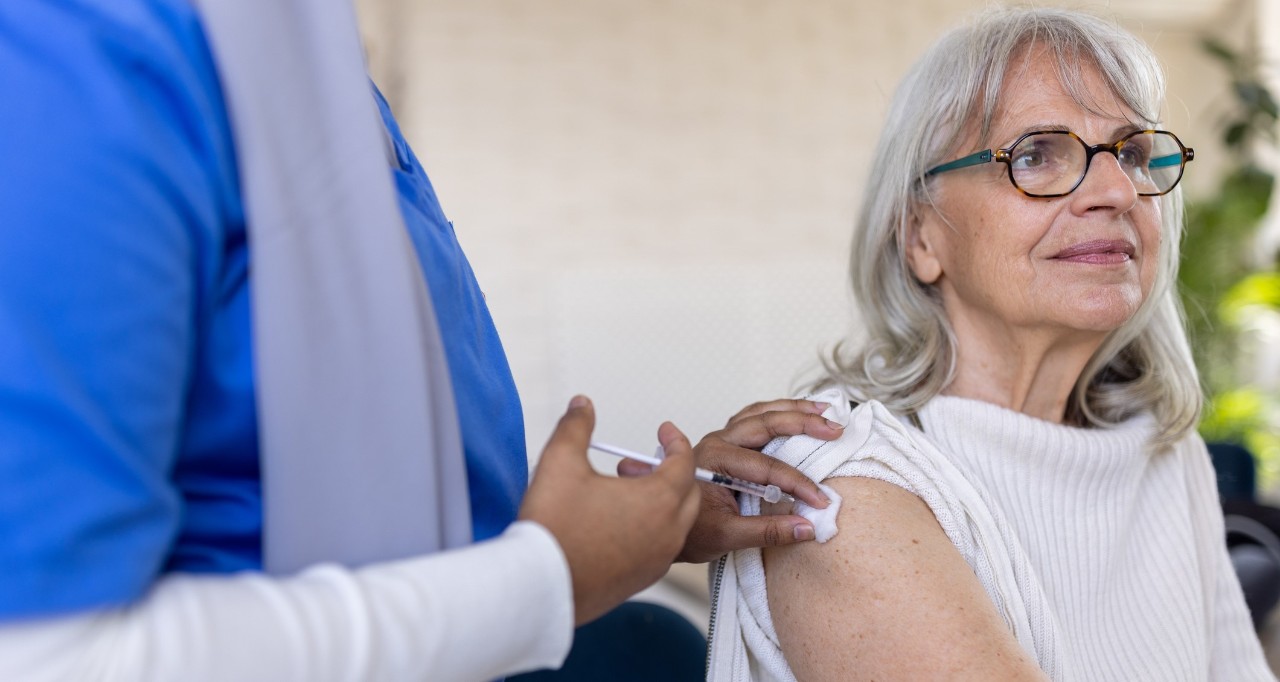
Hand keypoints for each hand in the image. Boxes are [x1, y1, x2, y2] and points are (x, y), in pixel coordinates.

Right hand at [518, 396, 700, 625]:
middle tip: (649, 461)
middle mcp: (667, 532)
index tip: (665, 431)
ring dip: (664, 503)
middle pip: (689, 494)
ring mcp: (658, 560)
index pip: (684, 462)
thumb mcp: (560, 462)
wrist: (540, 586)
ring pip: (678, 523)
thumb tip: (583, 404)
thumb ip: (576, 426)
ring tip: (630, 491)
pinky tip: (622, 524)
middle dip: (676, 472)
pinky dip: (654, 530)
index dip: (676, 441)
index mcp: (657, 500)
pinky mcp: (643, 579)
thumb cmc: (553, 528)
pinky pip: (662, 548)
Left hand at [619, 399, 841, 562]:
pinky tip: (798, 413)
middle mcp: (718, 441)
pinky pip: (755, 418)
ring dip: (793, 410)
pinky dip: (779, 412)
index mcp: (715, 460)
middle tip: (834, 429)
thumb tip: (807, 528)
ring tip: (823, 411)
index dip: (797, 484)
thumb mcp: (726, 537)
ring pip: (761, 413)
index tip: (820, 501)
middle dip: (803, 424)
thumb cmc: (687, 531)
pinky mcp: (727, 442)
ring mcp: (722, 438)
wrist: (660, 525)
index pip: (766, 468)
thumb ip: (768, 532)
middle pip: (765, 423)